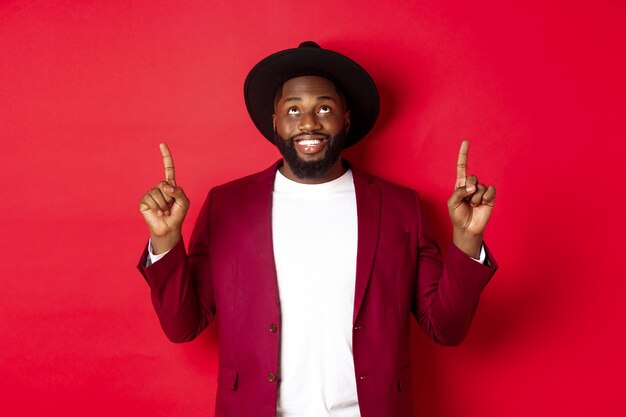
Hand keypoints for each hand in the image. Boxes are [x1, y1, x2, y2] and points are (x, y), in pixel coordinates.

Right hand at [139, 143, 189, 253]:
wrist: (169, 228)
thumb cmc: (177, 215)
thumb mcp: (184, 202)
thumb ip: (179, 191)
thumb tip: (165, 186)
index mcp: (170, 185)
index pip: (168, 168)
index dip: (166, 156)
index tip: (162, 144)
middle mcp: (159, 187)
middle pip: (163, 184)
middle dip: (170, 197)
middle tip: (170, 207)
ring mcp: (150, 193)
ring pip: (157, 193)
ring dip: (163, 205)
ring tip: (164, 211)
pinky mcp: (144, 201)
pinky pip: (150, 199)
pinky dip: (157, 208)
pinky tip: (158, 213)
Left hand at [447, 140, 495, 257]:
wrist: (467, 228)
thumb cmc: (457, 215)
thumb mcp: (452, 203)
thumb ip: (460, 192)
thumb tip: (474, 186)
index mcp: (460, 184)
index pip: (462, 166)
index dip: (463, 154)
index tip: (466, 141)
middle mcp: (471, 185)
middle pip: (472, 177)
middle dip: (469, 189)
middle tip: (467, 200)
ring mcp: (481, 191)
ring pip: (480, 186)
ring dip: (476, 198)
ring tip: (473, 205)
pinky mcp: (490, 197)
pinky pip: (490, 190)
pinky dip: (486, 197)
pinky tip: (483, 204)